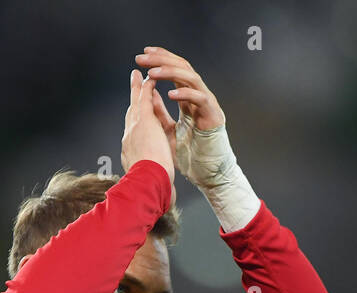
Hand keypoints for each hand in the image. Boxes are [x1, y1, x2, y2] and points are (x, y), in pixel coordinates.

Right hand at [121, 69, 175, 206]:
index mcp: (131, 152)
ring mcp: (134, 128)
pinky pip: (144, 99)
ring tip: (139, 75)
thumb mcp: (151, 181)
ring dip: (137, 89)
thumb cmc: (151, 189)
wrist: (147, 184)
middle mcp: (129, 138)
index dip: (136, 122)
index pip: (134, 134)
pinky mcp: (143, 120)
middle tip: (133, 86)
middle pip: (131, 114)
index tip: (137, 115)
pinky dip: (147, 87)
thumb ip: (154, 178)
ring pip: (135, 104)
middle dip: (132, 101)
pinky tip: (150, 77)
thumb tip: (162, 190)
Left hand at [135, 47, 234, 192]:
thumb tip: (147, 92)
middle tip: (142, 57)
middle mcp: (199, 96)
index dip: (160, 59)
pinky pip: (200, 99)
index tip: (142, 55)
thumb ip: (158, 110)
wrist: (207, 174)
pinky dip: (186, 95)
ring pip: (191, 77)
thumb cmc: (189, 154)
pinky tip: (170, 95)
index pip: (174, 70)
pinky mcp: (214, 115)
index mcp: (188, 98)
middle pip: (182, 67)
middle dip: (161, 60)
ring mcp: (208, 104)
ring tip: (152, 73)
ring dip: (170, 72)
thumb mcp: (166, 128)